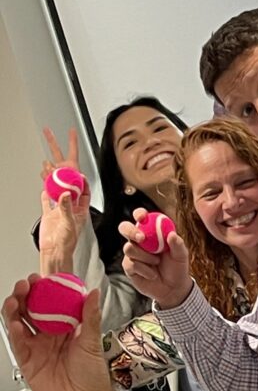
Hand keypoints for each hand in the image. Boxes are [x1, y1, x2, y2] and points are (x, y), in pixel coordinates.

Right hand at [3, 276, 111, 390]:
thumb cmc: (92, 372)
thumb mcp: (93, 341)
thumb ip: (91, 317)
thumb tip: (93, 292)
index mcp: (66, 326)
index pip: (51, 304)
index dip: (44, 290)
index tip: (41, 278)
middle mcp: (49, 335)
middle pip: (31, 311)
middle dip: (26, 296)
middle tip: (25, 284)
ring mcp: (37, 347)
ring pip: (21, 325)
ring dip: (15, 311)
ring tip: (14, 299)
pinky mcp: (28, 362)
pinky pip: (19, 345)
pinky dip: (14, 333)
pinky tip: (14, 323)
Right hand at [38, 129, 90, 271]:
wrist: (55, 253)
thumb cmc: (69, 242)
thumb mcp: (72, 222)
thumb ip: (68, 207)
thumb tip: (65, 193)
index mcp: (80, 201)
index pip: (80, 177)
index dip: (77, 163)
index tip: (74, 148)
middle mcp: (71, 200)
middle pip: (66, 174)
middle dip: (61, 156)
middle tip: (56, 137)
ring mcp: (59, 204)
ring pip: (55, 182)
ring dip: (51, 171)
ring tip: (48, 160)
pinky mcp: (49, 211)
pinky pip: (47, 195)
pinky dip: (45, 185)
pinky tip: (43, 178)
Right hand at [120, 209, 191, 309]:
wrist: (172, 288)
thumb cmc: (178, 267)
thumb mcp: (181, 255)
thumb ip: (177, 244)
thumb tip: (172, 235)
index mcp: (153, 232)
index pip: (142, 218)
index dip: (139, 214)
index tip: (142, 216)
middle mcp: (140, 241)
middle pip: (125, 228)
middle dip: (130, 231)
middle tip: (142, 238)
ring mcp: (133, 253)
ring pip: (129, 248)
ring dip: (144, 256)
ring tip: (156, 262)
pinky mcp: (129, 267)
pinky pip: (130, 264)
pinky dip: (144, 269)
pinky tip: (152, 274)